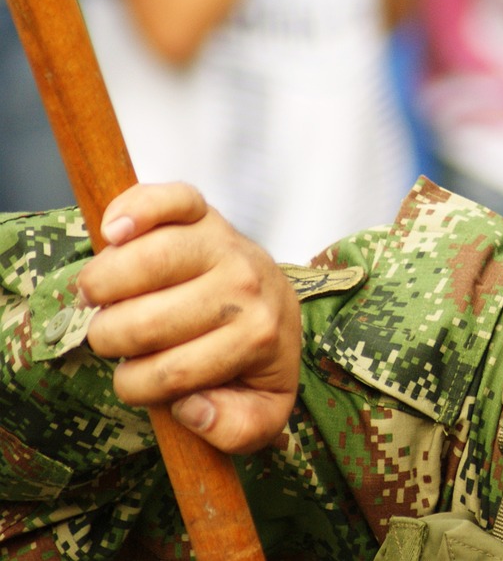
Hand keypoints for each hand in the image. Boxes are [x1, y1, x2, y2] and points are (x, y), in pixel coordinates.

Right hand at [77, 183, 301, 454]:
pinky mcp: (203, 211)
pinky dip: (132, 211)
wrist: (276, 310)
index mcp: (259, 335)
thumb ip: (236, 429)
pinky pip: (165, 198)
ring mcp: (225, 241)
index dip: (140, 387)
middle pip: (139, 321)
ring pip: (136, 264)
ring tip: (105, 301)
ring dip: (101, 290)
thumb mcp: (260, 413)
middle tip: (124, 338)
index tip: (145, 379)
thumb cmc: (255, 362)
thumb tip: (193, 406)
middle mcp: (246, 283)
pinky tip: (114, 233)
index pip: (168, 374)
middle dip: (113, 340)